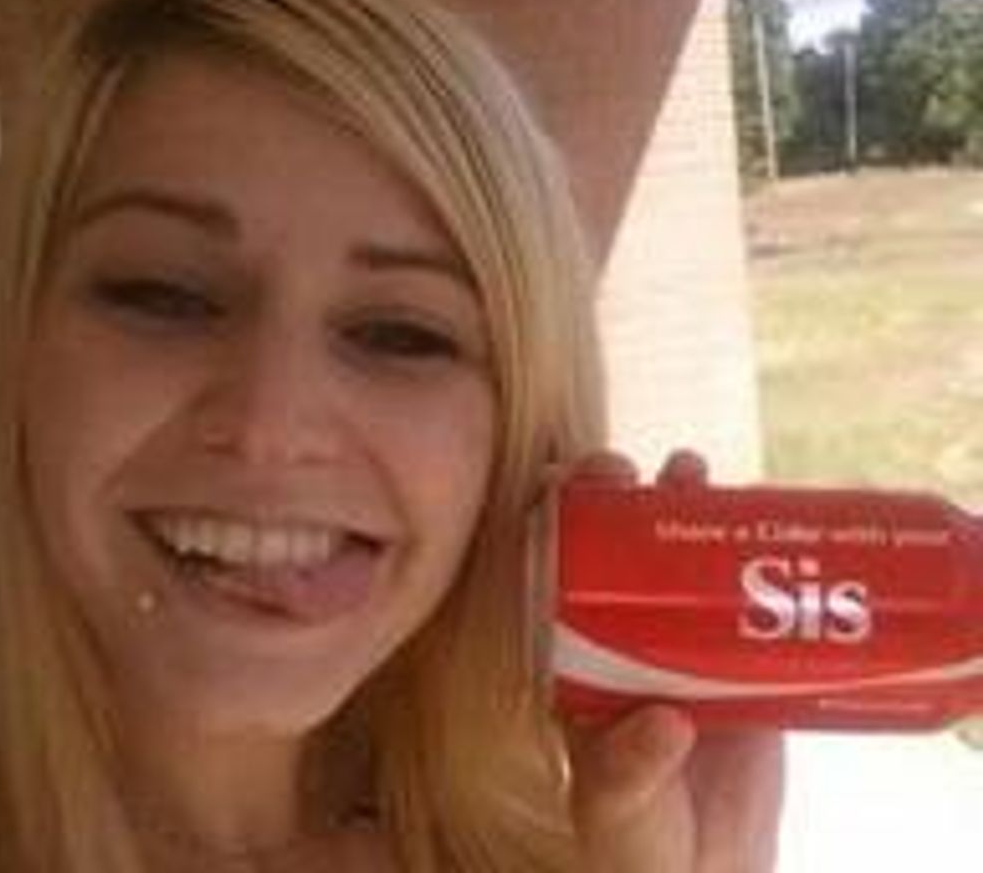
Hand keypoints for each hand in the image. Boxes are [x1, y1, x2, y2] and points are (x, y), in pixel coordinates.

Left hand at [556, 451, 785, 871]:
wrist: (712, 869)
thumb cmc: (638, 845)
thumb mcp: (619, 812)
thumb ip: (626, 773)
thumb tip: (665, 722)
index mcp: (570, 658)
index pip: (548, 571)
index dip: (547, 521)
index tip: (556, 480)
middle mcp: (619, 635)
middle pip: (611, 548)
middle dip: (612, 498)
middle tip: (621, 470)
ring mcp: (678, 637)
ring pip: (675, 554)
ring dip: (678, 504)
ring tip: (686, 468)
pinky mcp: (735, 652)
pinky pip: (739, 587)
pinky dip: (745, 544)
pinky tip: (753, 506)